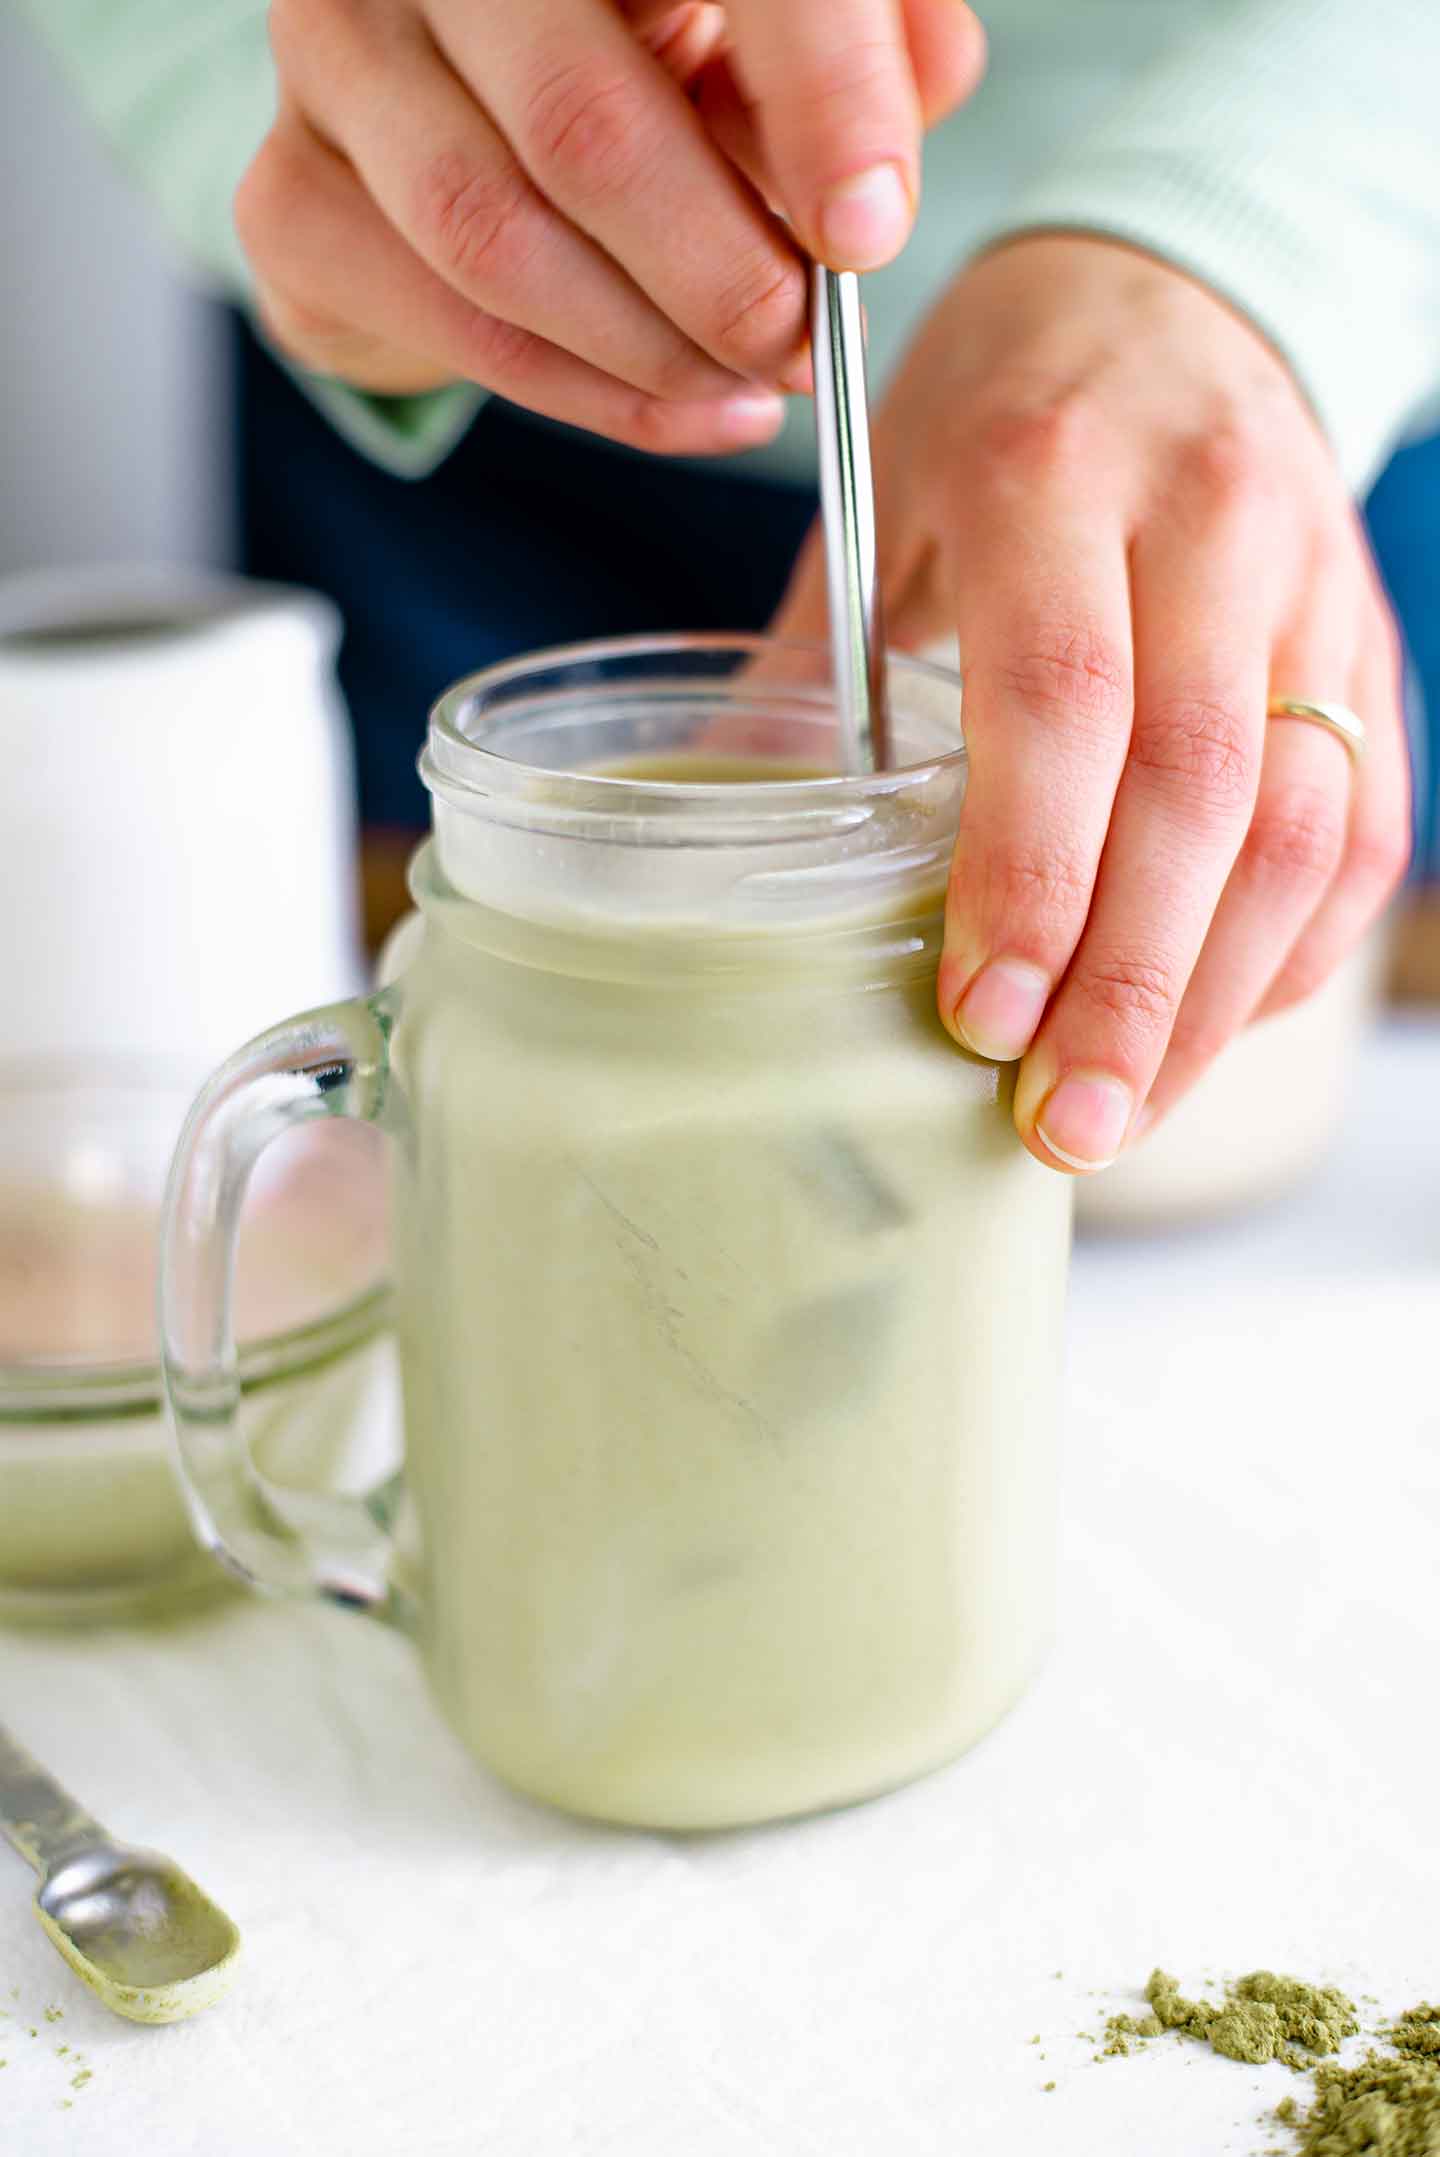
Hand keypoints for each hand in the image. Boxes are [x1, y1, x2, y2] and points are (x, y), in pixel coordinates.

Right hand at [235, 0, 983, 454]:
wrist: (460, 99)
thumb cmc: (650, 45)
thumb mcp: (780, 22)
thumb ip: (869, 43)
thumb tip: (892, 151)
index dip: (810, 99)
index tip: (866, 230)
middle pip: (582, 125)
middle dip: (720, 273)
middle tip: (800, 342)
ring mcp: (334, 57)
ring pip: (496, 238)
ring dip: (647, 351)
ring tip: (746, 390)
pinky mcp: (288, 192)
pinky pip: (443, 321)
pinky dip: (580, 394)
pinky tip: (669, 409)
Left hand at [776, 236, 1410, 1170]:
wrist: (1171, 288)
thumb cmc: (999, 406)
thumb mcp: (878, 495)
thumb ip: (816, 668)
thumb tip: (708, 847)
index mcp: (1047, 470)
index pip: (1059, 700)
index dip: (1028, 875)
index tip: (980, 1021)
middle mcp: (1206, 520)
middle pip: (1197, 790)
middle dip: (1130, 985)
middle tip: (1062, 1126)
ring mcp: (1311, 583)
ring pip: (1299, 825)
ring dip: (1213, 997)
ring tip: (1124, 1115)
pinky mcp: (1368, 643)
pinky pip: (1358, 824)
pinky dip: (1289, 946)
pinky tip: (1209, 1026)